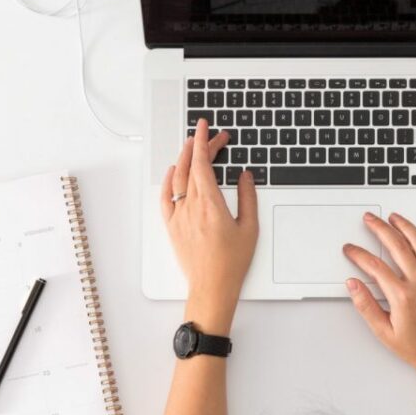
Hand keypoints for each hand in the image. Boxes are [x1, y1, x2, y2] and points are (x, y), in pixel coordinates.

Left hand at [161, 120, 258, 321]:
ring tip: (192, 146)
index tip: (206, 128)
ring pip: (177, 179)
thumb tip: (245, 176)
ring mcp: (179, 216)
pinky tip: (173, 171)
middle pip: (191, 167)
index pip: (203, 164)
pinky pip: (166, 197)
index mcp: (211, 204)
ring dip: (184, 159)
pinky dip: (168, 181)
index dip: (204, 142)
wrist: (211, 286)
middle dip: (199, 146)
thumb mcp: (249, 227)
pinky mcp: (172, 226)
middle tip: (210, 136)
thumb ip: (248, 197)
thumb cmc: (231, 262)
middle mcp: (191, 207)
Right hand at [343, 213, 415, 373]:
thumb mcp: (383, 332)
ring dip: (406, 227)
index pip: (375, 267)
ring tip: (394, 217)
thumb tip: (353, 284)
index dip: (359, 254)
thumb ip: (366, 305)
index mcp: (402, 297)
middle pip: (397, 247)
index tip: (351, 249)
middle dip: (380, 229)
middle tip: (370, 219)